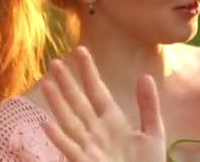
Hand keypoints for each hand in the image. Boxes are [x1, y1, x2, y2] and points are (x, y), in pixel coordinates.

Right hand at [41, 46, 165, 161]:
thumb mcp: (153, 133)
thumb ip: (148, 106)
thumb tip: (145, 76)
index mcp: (112, 120)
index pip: (97, 90)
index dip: (89, 71)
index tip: (80, 50)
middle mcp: (96, 131)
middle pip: (78, 103)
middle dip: (67, 84)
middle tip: (54, 62)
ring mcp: (89, 148)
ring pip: (69, 122)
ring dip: (58, 104)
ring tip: (47, 85)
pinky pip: (70, 150)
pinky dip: (58, 138)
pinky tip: (47, 125)